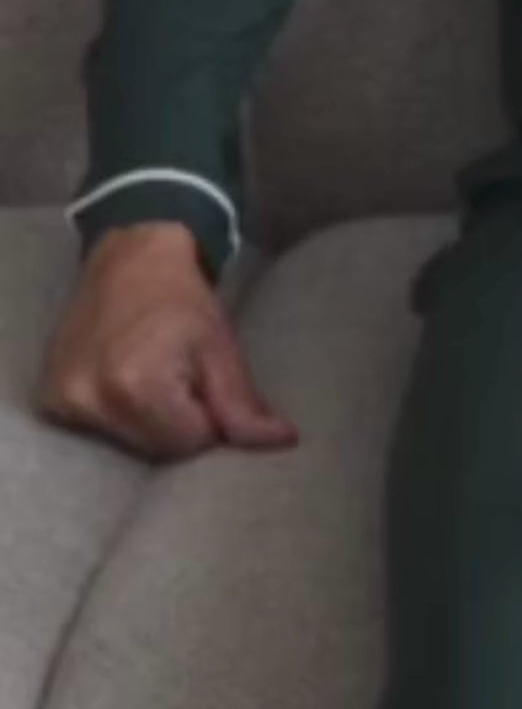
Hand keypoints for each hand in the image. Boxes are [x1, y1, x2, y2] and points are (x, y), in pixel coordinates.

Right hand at [39, 225, 296, 462]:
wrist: (129, 259)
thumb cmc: (183, 299)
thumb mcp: (220, 347)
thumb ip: (243, 404)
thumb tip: (284, 441)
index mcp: (136, 387)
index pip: (188, 444)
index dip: (209, 420)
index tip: (208, 385)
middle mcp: (91, 400)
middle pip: (155, 449)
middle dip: (180, 423)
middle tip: (183, 377)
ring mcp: (64, 402)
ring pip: (127, 443)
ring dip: (150, 420)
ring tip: (156, 373)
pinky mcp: (50, 401)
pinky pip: (98, 430)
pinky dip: (120, 414)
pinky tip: (127, 379)